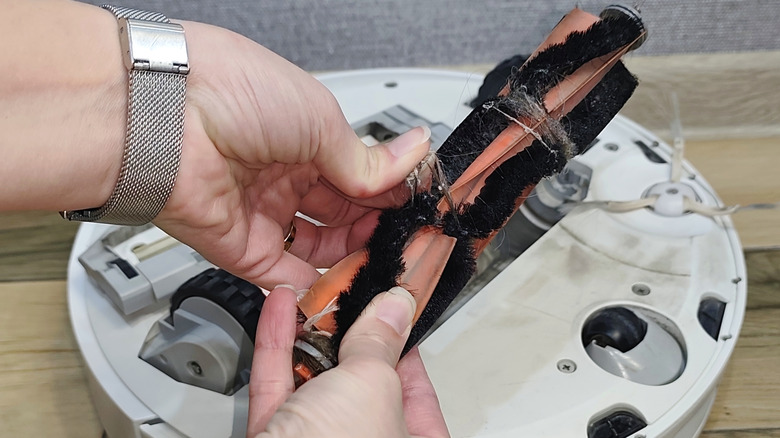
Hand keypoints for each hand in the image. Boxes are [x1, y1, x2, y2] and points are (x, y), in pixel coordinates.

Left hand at [150, 21, 430, 288]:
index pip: (358, 173)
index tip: (416, 207)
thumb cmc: (230, 92)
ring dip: (351, 258)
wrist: (165, 115)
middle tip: (403, 239)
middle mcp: (283, 175)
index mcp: (303, 136)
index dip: (388, 191)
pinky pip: (286, 277)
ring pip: (318, 249)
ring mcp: (263, 213)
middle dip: (373, 226)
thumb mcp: (320, 120)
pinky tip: (345, 287)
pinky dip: (315, 288)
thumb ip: (365, 160)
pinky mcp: (243, 249)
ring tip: (381, 263)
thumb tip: (412, 157)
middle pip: (341, 213)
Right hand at [247, 285, 448, 436]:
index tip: (391, 309)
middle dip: (349, 333)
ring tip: (310, 294)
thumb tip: (394, 309)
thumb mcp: (371, 385)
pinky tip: (279, 309)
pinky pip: (279, 384)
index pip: (418, 389)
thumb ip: (380, 342)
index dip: (404, 345)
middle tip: (346, 295)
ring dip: (308, 333)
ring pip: (315, 380)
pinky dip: (277, 345)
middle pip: (361, 381)